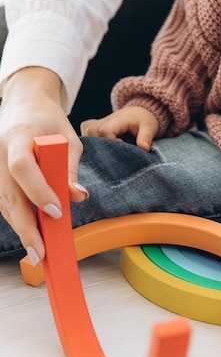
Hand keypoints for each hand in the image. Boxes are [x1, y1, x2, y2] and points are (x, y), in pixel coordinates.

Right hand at [0, 67, 86, 263]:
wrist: (24, 103)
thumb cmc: (48, 120)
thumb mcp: (68, 138)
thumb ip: (70, 169)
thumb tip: (78, 197)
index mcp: (18, 136)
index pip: (22, 166)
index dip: (37, 190)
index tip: (56, 211)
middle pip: (8, 193)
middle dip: (24, 226)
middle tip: (40, 252)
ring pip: (4, 202)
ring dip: (21, 228)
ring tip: (38, 252)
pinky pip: (4, 201)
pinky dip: (18, 218)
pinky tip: (32, 235)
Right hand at [81, 106, 158, 150]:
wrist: (137, 113)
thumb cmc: (143, 120)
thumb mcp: (148, 127)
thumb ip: (145, 137)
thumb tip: (144, 148)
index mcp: (116, 120)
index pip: (105, 132)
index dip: (112, 142)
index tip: (123, 146)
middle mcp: (103, 121)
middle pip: (93, 136)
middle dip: (104, 147)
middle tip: (118, 151)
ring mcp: (95, 124)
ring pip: (87, 137)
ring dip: (98, 146)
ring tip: (111, 148)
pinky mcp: (91, 127)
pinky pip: (85, 135)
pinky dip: (91, 142)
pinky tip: (102, 146)